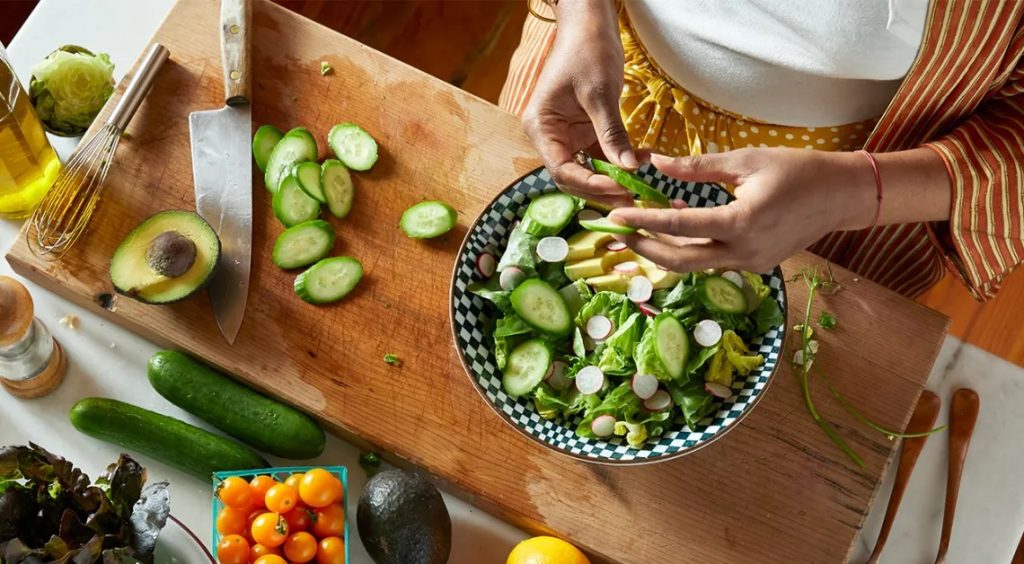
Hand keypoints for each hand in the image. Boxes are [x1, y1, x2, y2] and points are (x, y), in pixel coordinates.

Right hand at [520, 0, 636, 206]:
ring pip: (588, 170)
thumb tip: (629, 168)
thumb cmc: (586, 51)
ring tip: (639, 189)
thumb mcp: (600, 93)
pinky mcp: (586, 132)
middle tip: (631, 199)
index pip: (561, 168)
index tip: (618, 189)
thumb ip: (612, 133)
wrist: (590, 25)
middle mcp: (550, 136)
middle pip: (573, 176)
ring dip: (613, 181)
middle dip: (600, 190)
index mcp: (541, 127)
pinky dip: (620, 161)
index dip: (589, 184)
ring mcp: (569, 135)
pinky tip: (642, 162)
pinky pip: (602, 155)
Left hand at [609, 149, 881, 272]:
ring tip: (638, 229)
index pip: (679, 227)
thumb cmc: (799, 170)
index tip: (615, 217)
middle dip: (645, 247)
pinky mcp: (755, 265)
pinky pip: (713, 260)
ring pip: (695, 264)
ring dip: (665, 249)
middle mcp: (744, 252)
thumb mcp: (746, 160)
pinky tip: (677, 225)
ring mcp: (751, 263)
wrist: (842, 196)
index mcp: (741, 223)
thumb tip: (656, 162)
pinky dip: (691, 246)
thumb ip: (698, 167)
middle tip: (617, 232)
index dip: (642, 222)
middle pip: (679, 260)